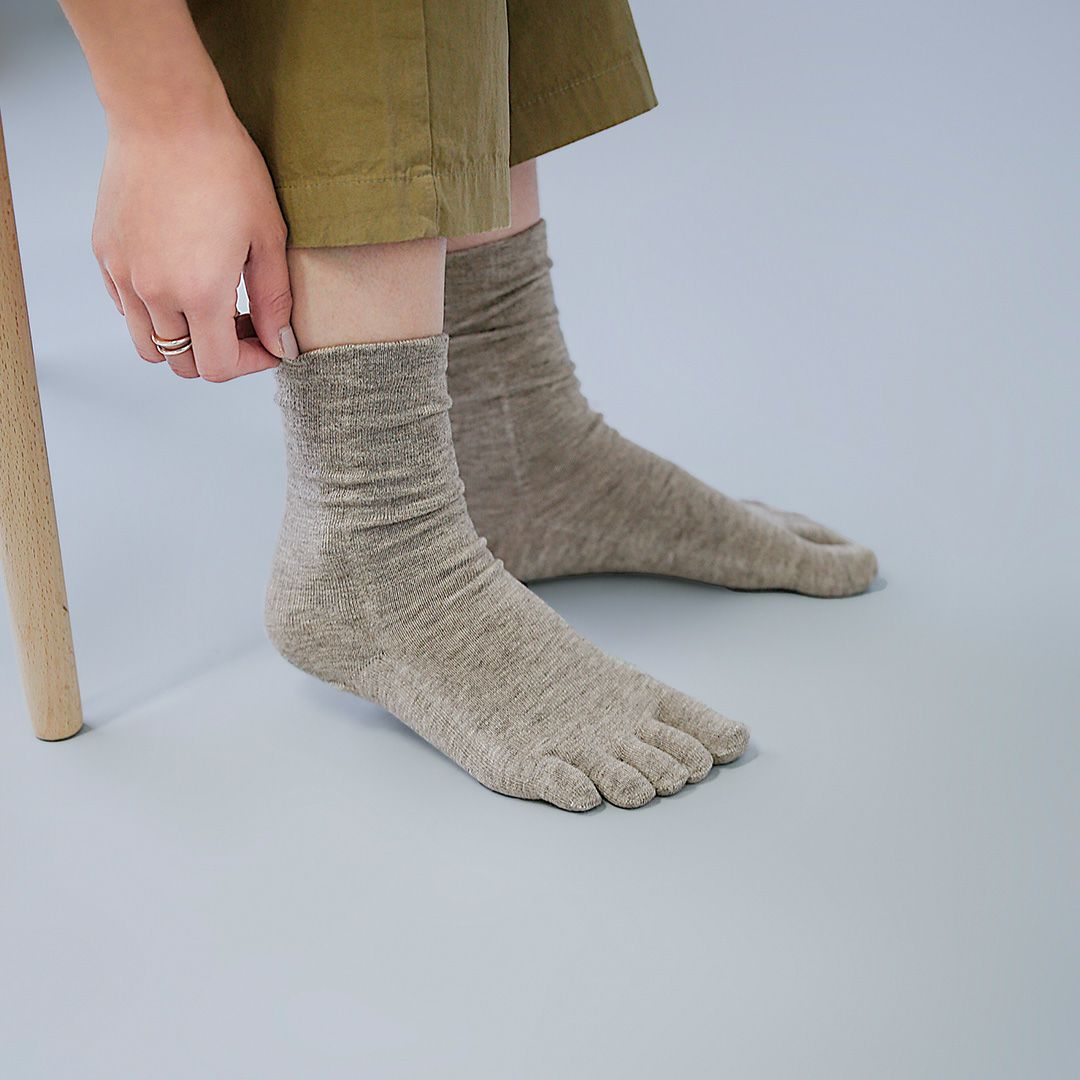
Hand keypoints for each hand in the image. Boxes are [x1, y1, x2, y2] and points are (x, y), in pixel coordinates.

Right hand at [92, 109, 296, 380]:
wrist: (167, 115)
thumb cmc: (224, 167)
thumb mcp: (267, 237)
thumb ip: (274, 300)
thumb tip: (280, 345)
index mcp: (199, 293)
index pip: (218, 367)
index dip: (250, 364)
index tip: (266, 344)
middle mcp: (154, 292)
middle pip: (182, 363)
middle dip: (218, 355)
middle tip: (242, 322)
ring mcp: (124, 275)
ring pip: (148, 344)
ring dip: (182, 340)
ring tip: (207, 306)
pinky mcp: (106, 254)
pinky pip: (126, 309)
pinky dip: (152, 312)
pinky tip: (177, 280)